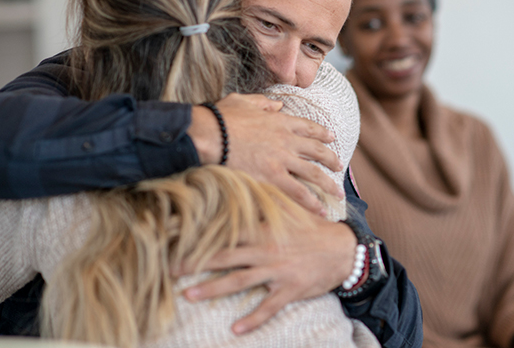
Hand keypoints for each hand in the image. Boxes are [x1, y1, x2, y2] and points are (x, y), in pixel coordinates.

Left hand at [180, 218, 356, 334]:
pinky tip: (236, 329)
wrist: (343, 249)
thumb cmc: (313, 229)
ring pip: (239, 281)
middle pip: (225, 257)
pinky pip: (268, 307)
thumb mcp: (290, 210)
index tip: (175, 233)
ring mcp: (277, 271)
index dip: (200, 231)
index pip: (225, 229)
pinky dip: (253, 319)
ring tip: (189, 296)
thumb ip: (266, 201)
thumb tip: (243, 184)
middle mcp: (266, 250)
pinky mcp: (290, 289)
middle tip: (169, 268)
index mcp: (263, 230)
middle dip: (195, 263)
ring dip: (213, 289)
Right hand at [189, 93, 342, 214]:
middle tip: (339, 166)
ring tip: (339, 194)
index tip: (331, 137)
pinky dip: (312, 203)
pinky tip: (321, 211)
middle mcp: (287, 140)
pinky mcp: (273, 178)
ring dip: (329, 185)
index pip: (308, 127)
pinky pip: (298, 192)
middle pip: (317, 151)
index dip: (322, 133)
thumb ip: (264, 103)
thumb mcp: (244, 101)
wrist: (210, 134)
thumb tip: (278, 103)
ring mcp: (282, 160)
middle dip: (332, 160)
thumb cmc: (221, 118)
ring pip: (314, 174)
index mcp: (280, 121)